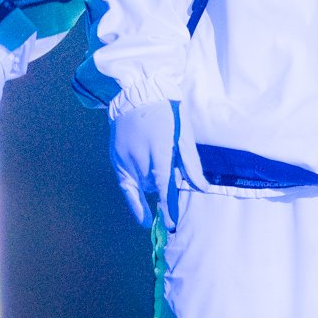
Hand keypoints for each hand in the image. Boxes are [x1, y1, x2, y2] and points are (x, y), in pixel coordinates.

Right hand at [109, 95, 209, 227]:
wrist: (137, 92)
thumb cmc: (166, 111)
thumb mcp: (183, 134)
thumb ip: (191, 163)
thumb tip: (202, 187)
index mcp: (158, 150)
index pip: (163, 186)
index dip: (168, 207)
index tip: (172, 225)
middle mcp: (138, 157)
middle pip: (152, 187)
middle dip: (164, 191)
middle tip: (172, 184)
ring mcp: (124, 158)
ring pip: (140, 185)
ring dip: (151, 187)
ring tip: (157, 173)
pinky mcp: (115, 158)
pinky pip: (125, 185)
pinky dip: (134, 198)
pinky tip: (141, 214)